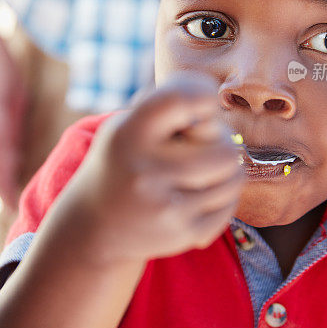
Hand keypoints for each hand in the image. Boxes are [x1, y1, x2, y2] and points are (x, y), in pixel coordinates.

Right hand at [70, 74, 243, 263]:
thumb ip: (165, 106)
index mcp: (128, 135)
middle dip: (221, 139)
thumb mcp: (126, 124)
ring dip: (225, 167)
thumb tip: (212, 111)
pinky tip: (198, 193)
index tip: (203, 102)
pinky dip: (222, 196)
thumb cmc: (123, 160)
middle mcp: (145, 173)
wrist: (94, 227)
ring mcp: (165, 209)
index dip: (203, 92)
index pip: (179, 100)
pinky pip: (229, 206)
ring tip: (201, 166)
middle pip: (224, 147)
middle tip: (201, 141)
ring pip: (233, 176)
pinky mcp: (181, 235)